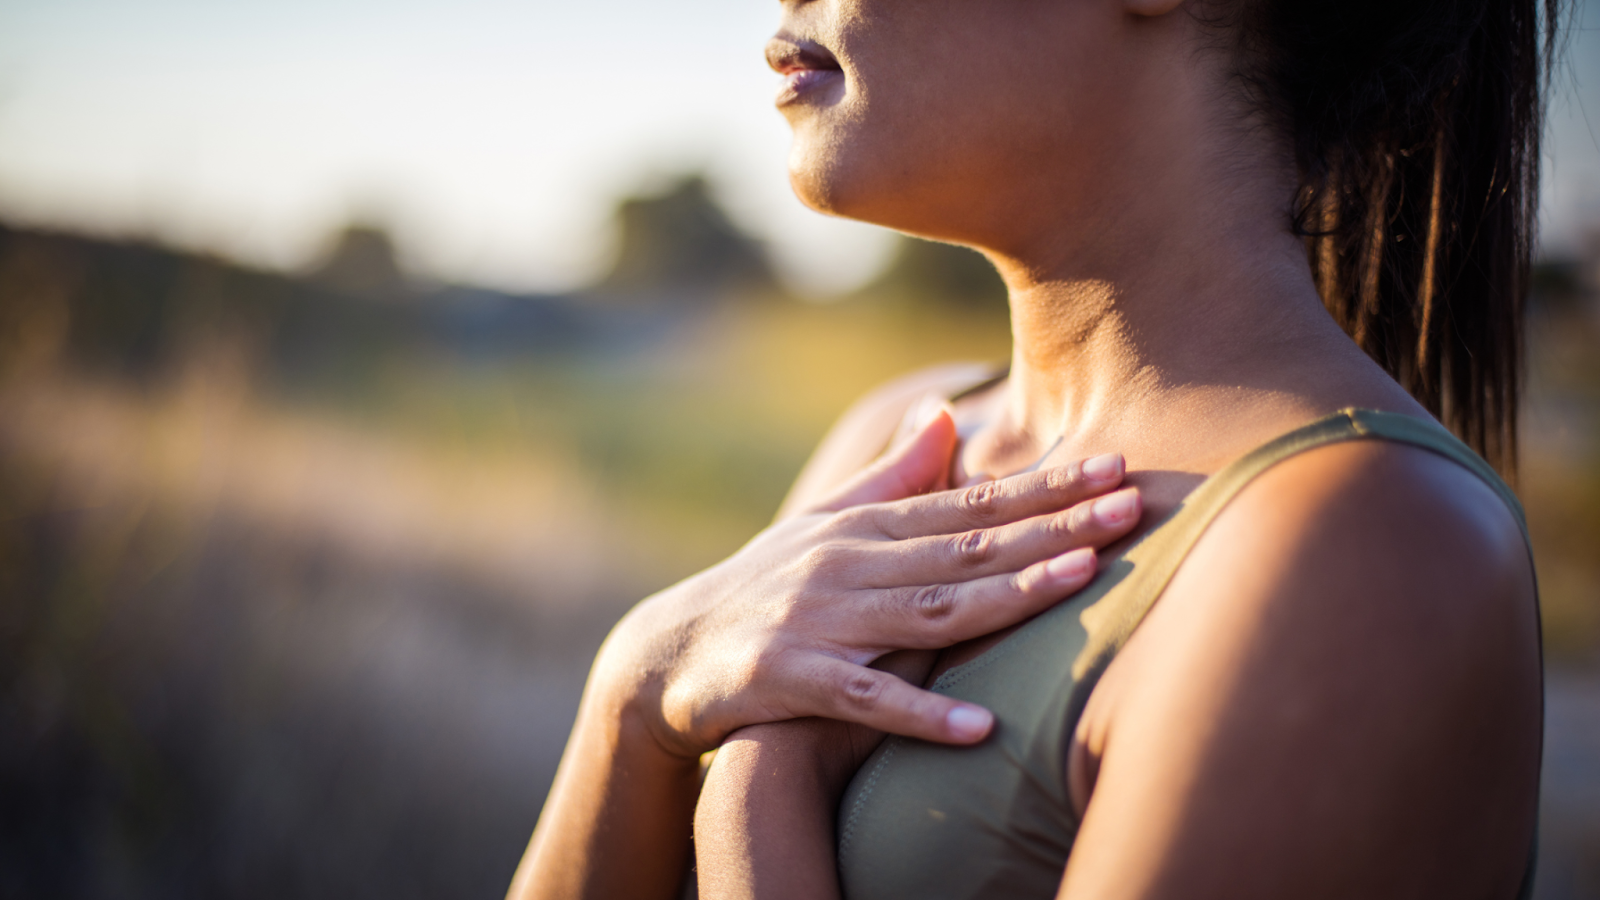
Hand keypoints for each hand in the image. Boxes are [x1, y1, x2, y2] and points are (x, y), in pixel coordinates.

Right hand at [593, 407, 1140, 759]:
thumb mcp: (825, 524)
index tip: (1116, 467)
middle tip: (1131, 508)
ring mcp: (820, 620)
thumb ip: (892, 476)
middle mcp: (849, 564)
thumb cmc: (764, 585)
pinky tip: (979, 727)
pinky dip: (919, 713)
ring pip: (928, 610)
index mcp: (867, 528)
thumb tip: (944, 414)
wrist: (668, 652)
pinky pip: (864, 699)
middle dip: (1053, 527)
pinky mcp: (788, 679)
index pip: (971, 504)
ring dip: (1006, 596)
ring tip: (1080, 582)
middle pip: (966, 547)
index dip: (1046, 488)